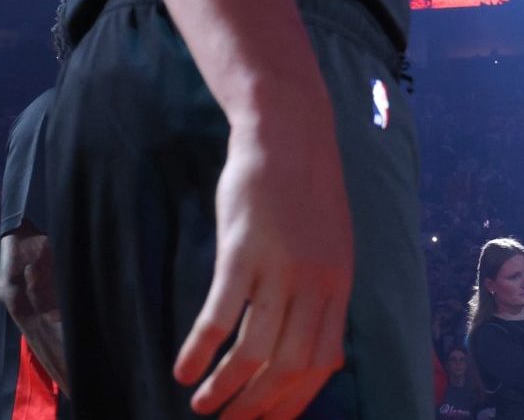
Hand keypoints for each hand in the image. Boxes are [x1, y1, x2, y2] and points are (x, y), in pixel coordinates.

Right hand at [173, 104, 352, 418]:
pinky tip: (183, 370)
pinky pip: (221, 317)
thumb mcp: (331, 244)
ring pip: (256, 352)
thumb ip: (323, 292)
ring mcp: (281, 268)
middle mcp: (316, 283)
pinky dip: (200, 350)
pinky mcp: (243, 251)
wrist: (289, 131)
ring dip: (227, 388)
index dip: (294, 400)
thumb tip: (313, 346)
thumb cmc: (304, 189)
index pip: (322, 363)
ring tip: (202, 406)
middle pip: (289, 366)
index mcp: (340, 285)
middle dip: (258, 406)